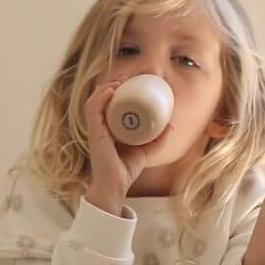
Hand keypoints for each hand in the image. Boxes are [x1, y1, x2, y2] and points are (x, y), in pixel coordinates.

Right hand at [83, 79, 165, 214]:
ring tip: (119, 81)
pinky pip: (93, 110)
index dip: (115, 89)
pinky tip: (110, 90)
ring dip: (106, 87)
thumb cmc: (126, 170)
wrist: (116, 186)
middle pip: (100, 99)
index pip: (107, 104)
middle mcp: (99, 127)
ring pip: (95, 101)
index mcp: (108, 128)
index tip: (129, 81)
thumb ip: (158, 139)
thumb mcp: (146, 150)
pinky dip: (100, 98)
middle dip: (112, 84)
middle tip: (126, 78)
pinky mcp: (94, 134)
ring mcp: (95, 129)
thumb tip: (171, 125)